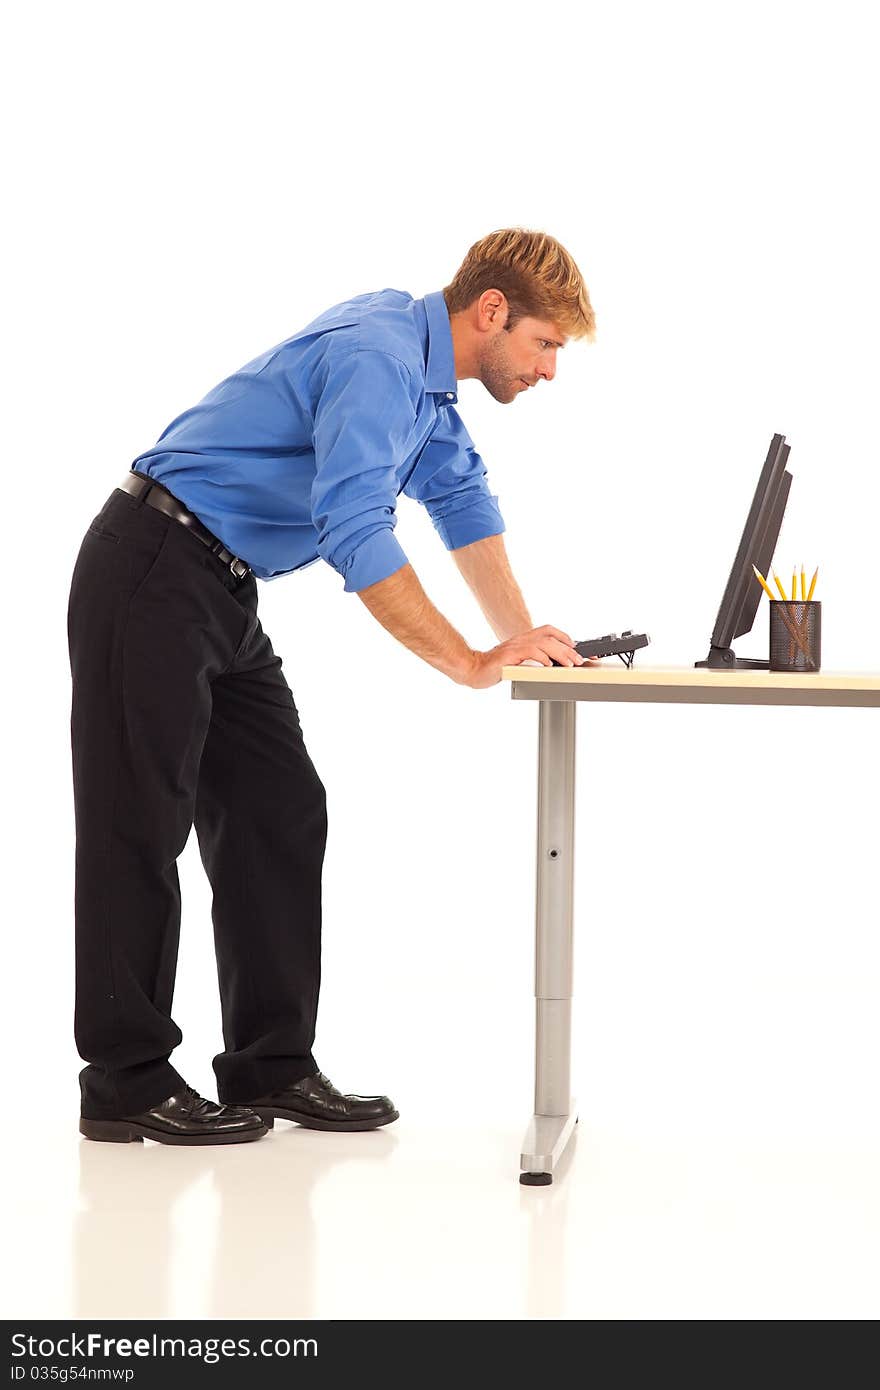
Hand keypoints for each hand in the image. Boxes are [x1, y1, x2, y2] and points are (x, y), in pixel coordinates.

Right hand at [463, 625, 593, 689]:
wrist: (473, 670)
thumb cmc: (495, 668)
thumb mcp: (518, 661)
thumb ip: (532, 659)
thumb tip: (554, 664)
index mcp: (524, 639)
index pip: (549, 631)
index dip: (566, 638)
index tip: (579, 649)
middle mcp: (521, 639)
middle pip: (550, 636)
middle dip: (568, 648)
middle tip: (580, 660)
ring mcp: (515, 645)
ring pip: (544, 643)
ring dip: (560, 653)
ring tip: (570, 664)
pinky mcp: (509, 654)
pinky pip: (529, 651)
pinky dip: (542, 657)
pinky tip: (549, 665)